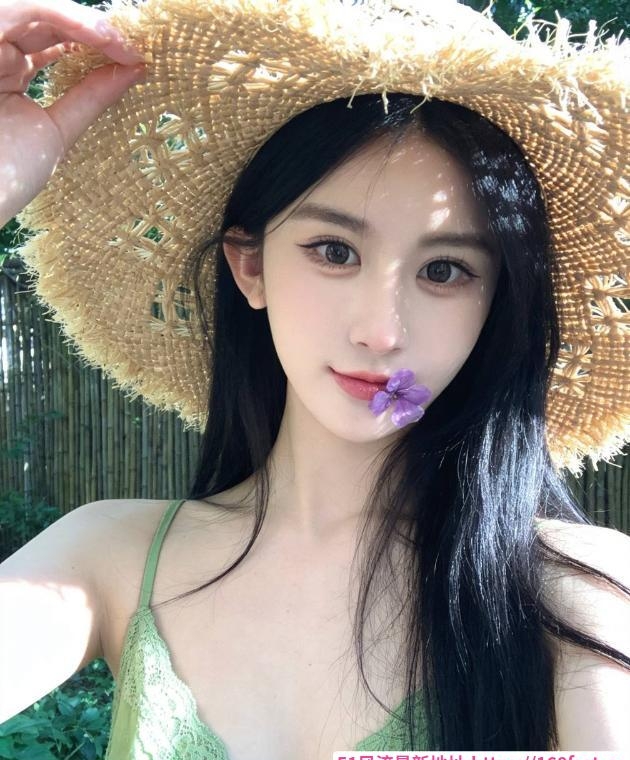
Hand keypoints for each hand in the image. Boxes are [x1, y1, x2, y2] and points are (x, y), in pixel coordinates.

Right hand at [0, 0, 146, 227]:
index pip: (52, 39)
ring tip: (117, 41)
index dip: (92, 41)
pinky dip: (61, 16)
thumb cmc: (8, 172)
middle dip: (94, 29)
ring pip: (36, 10)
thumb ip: (90, 98)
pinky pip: (18, 11)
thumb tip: (134, 71)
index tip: (131, 55)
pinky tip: (97, 35)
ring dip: (82, 21)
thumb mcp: (57, 130)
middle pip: (46, 19)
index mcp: (9, 73)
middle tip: (131, 46)